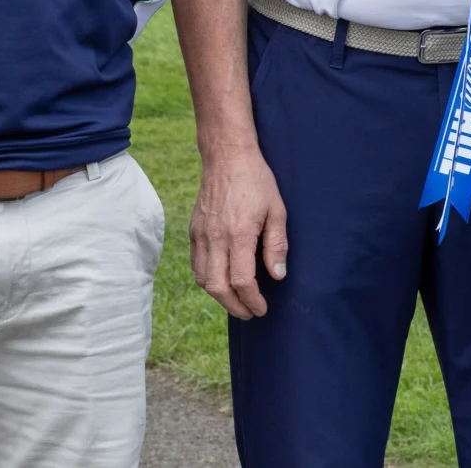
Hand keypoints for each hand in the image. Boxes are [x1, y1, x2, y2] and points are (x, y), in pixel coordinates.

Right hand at [189, 144, 287, 319]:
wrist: (227, 157)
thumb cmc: (256, 181)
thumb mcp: (277, 210)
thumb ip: (277, 245)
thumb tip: (278, 276)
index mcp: (239, 234)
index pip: (242, 281)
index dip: (253, 300)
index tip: (262, 308)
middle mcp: (215, 238)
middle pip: (218, 287)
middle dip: (234, 306)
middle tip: (249, 313)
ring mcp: (201, 235)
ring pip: (202, 279)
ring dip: (219, 296)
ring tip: (236, 301)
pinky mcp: (193, 231)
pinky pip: (196, 265)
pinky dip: (206, 280)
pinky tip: (221, 280)